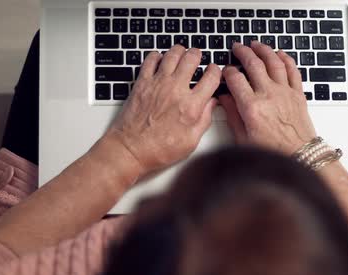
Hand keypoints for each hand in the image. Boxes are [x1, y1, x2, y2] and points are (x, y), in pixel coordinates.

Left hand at [104, 45, 221, 174]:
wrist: (130, 149)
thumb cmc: (158, 149)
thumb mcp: (190, 142)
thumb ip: (204, 120)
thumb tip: (212, 105)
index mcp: (191, 106)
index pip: (211, 77)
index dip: (216, 71)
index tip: (214, 71)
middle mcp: (176, 90)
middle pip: (192, 58)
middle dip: (198, 55)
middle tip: (197, 57)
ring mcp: (158, 84)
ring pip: (172, 54)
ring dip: (180, 51)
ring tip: (181, 53)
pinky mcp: (142, 83)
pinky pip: (150, 59)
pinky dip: (157, 56)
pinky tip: (160, 60)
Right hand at [219, 41, 316, 154]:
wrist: (300, 157)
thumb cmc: (273, 152)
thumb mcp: (243, 138)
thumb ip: (232, 115)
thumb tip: (224, 100)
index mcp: (252, 108)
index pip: (235, 79)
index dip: (227, 72)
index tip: (225, 71)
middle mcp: (269, 96)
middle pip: (253, 64)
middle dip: (243, 52)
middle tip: (237, 47)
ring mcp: (285, 93)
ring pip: (274, 62)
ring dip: (264, 50)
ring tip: (256, 45)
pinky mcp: (298, 94)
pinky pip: (292, 70)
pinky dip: (286, 59)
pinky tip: (280, 54)